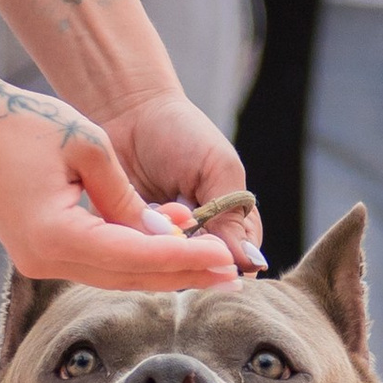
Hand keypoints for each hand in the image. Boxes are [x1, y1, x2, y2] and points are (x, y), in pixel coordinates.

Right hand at [0, 74, 242, 290]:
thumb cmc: (26, 121)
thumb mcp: (89, 146)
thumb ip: (128, 198)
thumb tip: (167, 237)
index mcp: (54, 235)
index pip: (133, 257)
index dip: (183, 258)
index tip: (226, 259)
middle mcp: (43, 259)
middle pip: (127, 276)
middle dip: (182, 274)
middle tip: (232, 276)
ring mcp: (37, 259)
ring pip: (113, 273)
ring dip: (161, 266)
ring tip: (212, 262)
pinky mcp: (39, 250)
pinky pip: (96, 260)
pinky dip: (134, 254)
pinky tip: (170, 241)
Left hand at [104, 86, 266, 272]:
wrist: (128, 113)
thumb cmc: (181, 134)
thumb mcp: (217, 168)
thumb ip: (233, 215)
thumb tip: (253, 265)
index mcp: (229, 222)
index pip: (238, 260)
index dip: (225, 254)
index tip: (211, 232)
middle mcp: (196, 239)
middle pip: (201, 268)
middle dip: (190, 245)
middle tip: (181, 209)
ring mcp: (161, 242)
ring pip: (168, 267)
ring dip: (163, 241)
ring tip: (159, 203)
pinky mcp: (128, 241)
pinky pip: (136, 258)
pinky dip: (136, 239)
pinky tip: (137, 210)